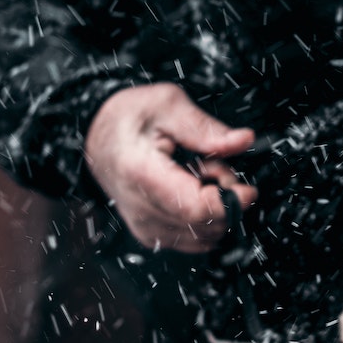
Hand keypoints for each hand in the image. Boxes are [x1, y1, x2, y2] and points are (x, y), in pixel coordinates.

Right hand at [84, 83, 255, 252]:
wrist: (96, 135)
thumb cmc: (128, 118)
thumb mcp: (167, 104)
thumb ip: (205, 127)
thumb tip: (243, 140)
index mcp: (142, 174)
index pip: (197, 209)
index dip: (231, 202)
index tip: (246, 187)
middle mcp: (141, 209)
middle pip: (205, 226)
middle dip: (225, 199)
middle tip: (216, 166)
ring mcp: (144, 226)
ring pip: (203, 237)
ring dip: (215, 209)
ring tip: (200, 174)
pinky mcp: (150, 233)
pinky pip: (193, 239)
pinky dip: (204, 218)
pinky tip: (192, 191)